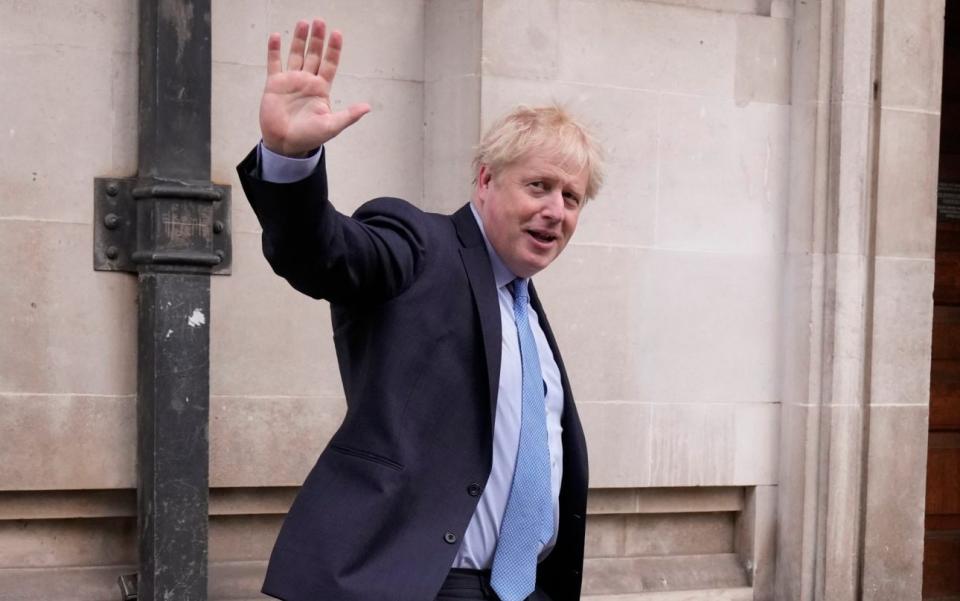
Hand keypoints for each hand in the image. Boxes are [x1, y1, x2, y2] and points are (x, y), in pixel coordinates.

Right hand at [260, 19, 370, 156]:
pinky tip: (276, 36)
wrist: (285, 144)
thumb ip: (348, 115)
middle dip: (317, 39)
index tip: (337, 33)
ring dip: (299, 39)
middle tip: (319, 21)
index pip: (330, 64)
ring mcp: (291, 81)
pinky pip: (274, 63)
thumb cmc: (310, 136)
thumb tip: (367, 107)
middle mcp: (307, 81)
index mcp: (322, 88)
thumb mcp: (332, 126)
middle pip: (314, 55)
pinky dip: (274, 50)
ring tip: (303, 23)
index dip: (334, 49)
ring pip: (296, 55)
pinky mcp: (274, 84)